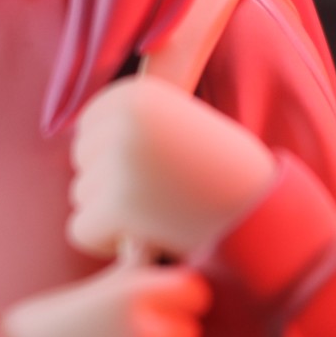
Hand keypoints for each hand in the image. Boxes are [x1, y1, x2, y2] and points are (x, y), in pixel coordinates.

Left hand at [68, 77, 277, 260]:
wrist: (267, 216)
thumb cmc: (225, 172)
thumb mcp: (179, 122)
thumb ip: (132, 118)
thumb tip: (68, 124)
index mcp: (136, 93)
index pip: (87, 128)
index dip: (116, 156)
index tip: (156, 168)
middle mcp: (123, 120)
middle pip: (81, 162)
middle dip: (111, 186)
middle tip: (162, 196)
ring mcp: (119, 162)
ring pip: (80, 197)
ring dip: (112, 215)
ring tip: (163, 214)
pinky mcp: (119, 206)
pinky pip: (81, 230)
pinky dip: (107, 243)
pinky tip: (146, 239)